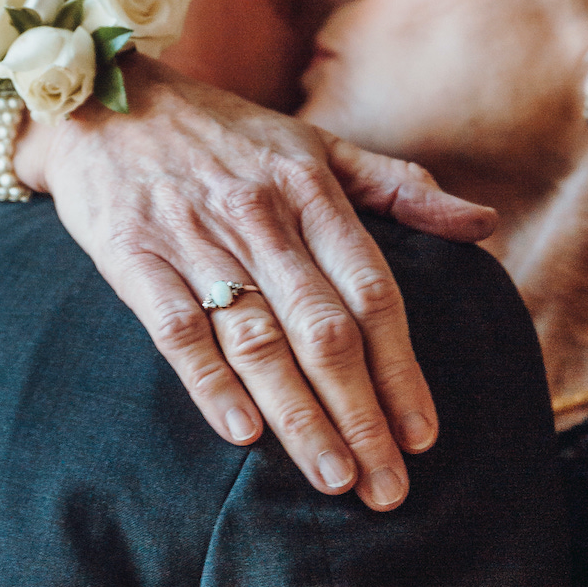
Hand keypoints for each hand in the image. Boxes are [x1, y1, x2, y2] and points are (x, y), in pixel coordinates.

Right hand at [17, 59, 496, 511]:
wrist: (104, 99)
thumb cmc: (220, 132)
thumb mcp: (315, 143)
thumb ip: (397, 187)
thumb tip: (483, 224)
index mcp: (312, 191)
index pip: (372, 293)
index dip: (401, 369)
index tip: (423, 436)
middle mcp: (260, 217)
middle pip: (325, 331)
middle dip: (362, 415)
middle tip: (387, 487)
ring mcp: (195, 238)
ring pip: (260, 340)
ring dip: (300, 416)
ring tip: (334, 479)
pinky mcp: (134, 255)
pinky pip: (178, 328)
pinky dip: (211, 383)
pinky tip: (243, 435)